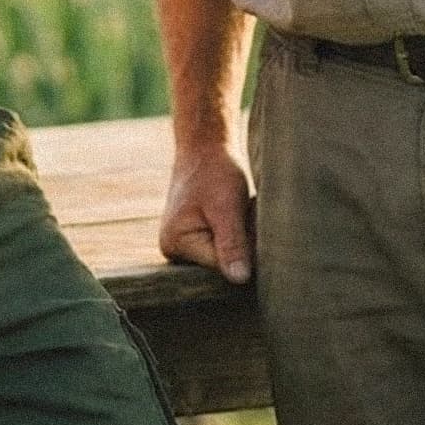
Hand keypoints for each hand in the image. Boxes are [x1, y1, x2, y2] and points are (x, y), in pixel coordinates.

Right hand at [160, 141, 253, 283]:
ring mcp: (187, 245)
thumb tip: (240, 280)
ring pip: (230, 254)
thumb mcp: (226, 206)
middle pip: (224, 263)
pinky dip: (239, 230)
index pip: (221, 266)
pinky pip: (228, 244)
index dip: (245, 248)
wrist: (207, 145)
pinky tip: (238, 212)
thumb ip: (232, 243)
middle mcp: (176, 250)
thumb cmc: (214, 170)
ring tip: (241, 208)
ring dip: (244, 234)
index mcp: (175, 245)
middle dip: (243, 242)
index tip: (248, 218)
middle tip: (245, 211)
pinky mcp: (199, 237)